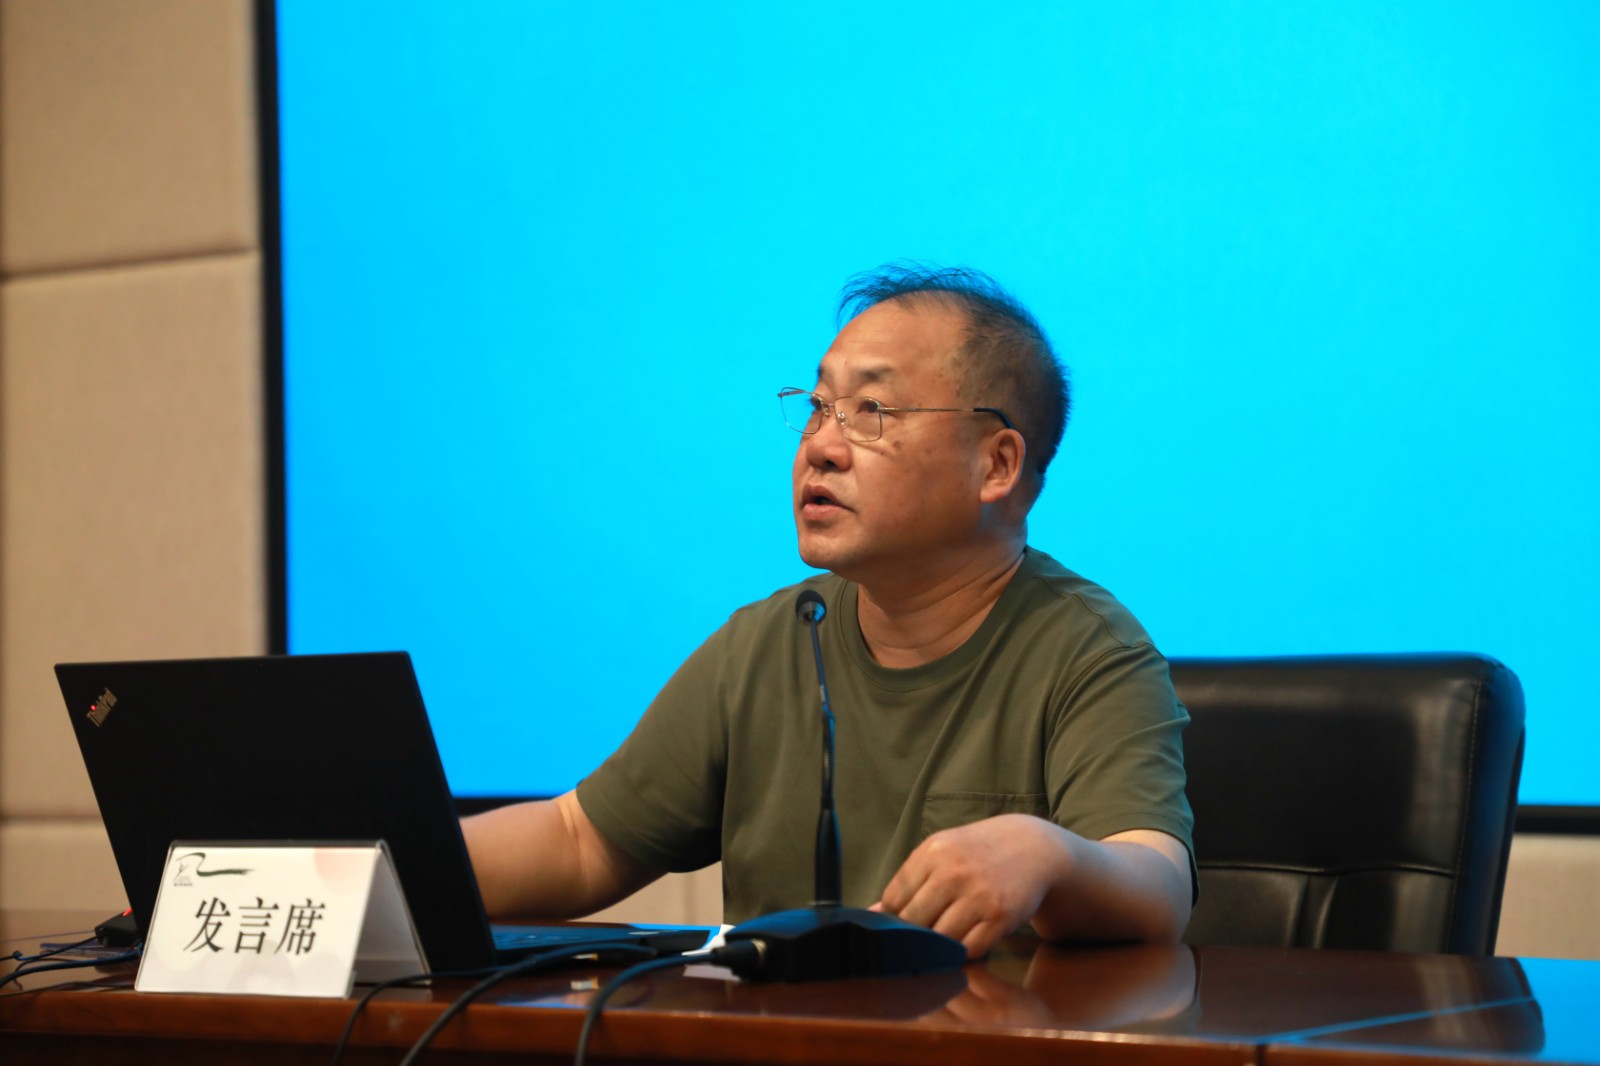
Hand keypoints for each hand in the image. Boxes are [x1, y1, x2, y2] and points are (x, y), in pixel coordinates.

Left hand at [872, 813, 1068, 958]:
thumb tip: (873, 912)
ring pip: (940, 939)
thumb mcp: (942, 853)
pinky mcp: (1000, 916)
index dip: (893, 915)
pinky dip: (964, 951)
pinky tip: (967, 937)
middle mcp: (954, 872)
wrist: (1032, 848)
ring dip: (939, 944)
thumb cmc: (977, 853)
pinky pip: (969, 949)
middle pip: (914, 922)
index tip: (900, 920)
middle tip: (920, 934)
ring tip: (944, 935)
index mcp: (933, 852)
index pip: (894, 898)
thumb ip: (908, 881)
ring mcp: (978, 895)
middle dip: (913, 933)